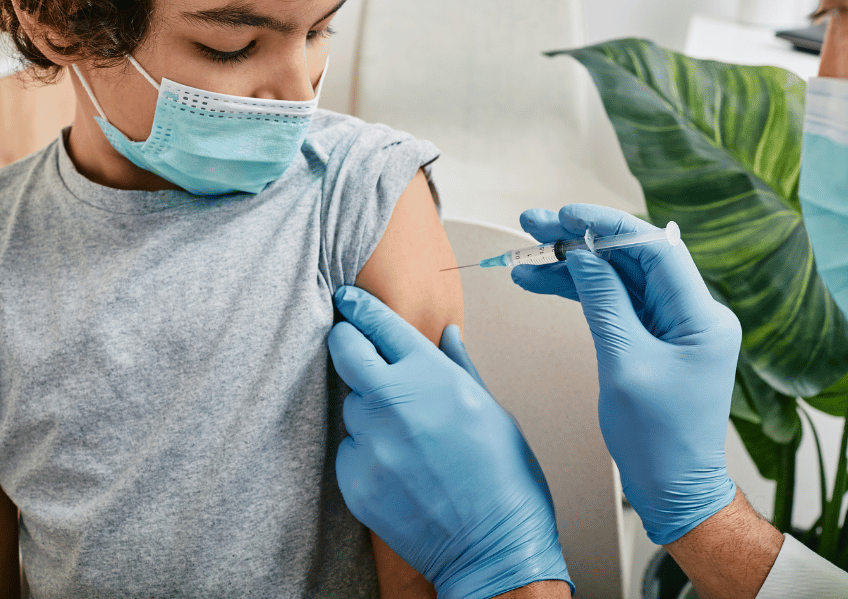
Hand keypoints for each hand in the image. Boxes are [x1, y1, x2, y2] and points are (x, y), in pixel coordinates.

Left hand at [328, 286, 572, 598]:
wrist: (493, 547)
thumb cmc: (503, 477)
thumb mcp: (490, 409)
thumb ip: (458, 367)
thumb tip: (447, 333)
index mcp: (432, 377)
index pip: (381, 325)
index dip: (360, 308)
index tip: (348, 300)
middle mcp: (395, 402)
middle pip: (344, 351)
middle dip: (345, 340)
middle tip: (350, 341)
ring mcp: (371, 443)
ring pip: (350, 405)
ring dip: (367, 409)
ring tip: (405, 435)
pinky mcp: (355, 480)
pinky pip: (349, 449)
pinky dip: (366, 451)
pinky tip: (399, 468)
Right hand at [512, 204, 739, 544]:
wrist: (674, 488)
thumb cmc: (658, 439)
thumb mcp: (624, 364)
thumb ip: (604, 302)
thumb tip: (580, 254)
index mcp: (701, 317)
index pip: (655, 249)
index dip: (607, 225)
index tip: (565, 216)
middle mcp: (693, 312)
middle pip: (633, 257)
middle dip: (581, 239)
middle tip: (533, 224)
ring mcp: (674, 324)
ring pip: (618, 276)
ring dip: (572, 265)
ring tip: (524, 259)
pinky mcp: (655, 337)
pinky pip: (615, 301)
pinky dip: (579, 291)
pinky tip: (542, 282)